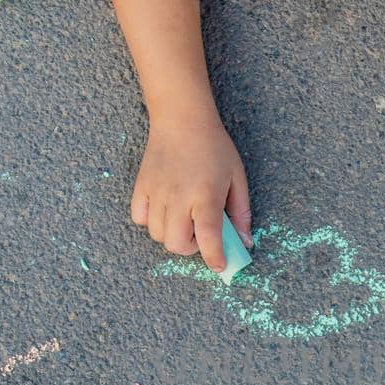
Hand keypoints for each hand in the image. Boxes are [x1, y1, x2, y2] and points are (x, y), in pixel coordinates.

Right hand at [130, 116, 251, 272]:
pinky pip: (140, 218)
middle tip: (200, 235)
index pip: (207, 238)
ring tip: (183, 219)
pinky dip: (152, 222)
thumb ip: (240, 213)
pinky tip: (164, 211)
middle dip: (190, 248)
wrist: (182, 119)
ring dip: (172, 235)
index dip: (214, 258)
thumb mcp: (237, 178)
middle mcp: (178, 197)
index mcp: (205, 195)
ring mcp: (156, 192)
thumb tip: (244, 242)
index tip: (220, 265)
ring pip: (157, 235)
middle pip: (176, 244)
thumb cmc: (214, 148)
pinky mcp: (140, 187)